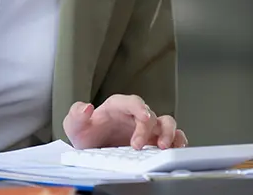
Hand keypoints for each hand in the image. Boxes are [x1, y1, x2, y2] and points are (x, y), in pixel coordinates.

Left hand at [62, 94, 187, 149]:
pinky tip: (176, 149)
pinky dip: (178, 141)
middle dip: (148, 129)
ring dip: (169, 133)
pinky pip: (173, 136)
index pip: (131, 101)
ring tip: (164, 147)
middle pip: (151, 114)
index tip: (143, 116)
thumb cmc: (87, 134)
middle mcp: (135, 115)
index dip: (139, 107)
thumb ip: (76, 114)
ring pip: (166, 123)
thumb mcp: (74, 125)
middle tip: (138, 146)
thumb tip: (87, 107)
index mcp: (117, 107)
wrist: (91, 150)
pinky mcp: (153, 140)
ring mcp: (146, 128)